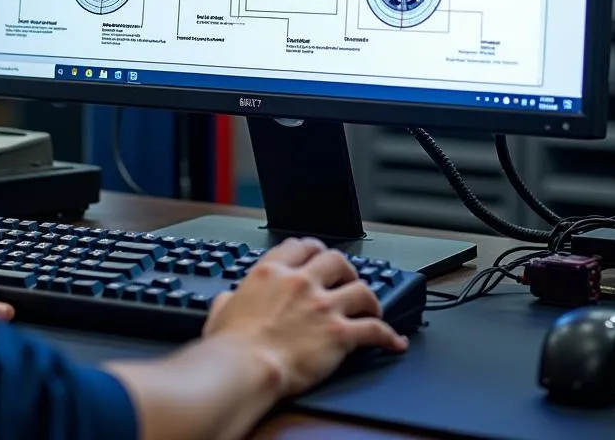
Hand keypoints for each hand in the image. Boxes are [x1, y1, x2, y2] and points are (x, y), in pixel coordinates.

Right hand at [203, 236, 407, 396]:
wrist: (244, 368)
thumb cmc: (230, 346)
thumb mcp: (221, 312)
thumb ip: (229, 300)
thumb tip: (226, 300)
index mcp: (271, 272)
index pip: (300, 246)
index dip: (313, 249)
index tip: (317, 255)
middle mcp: (300, 282)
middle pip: (335, 259)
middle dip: (345, 268)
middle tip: (347, 277)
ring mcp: (323, 306)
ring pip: (362, 288)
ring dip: (370, 298)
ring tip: (373, 306)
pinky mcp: (339, 334)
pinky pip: (374, 330)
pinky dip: (388, 335)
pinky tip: (394, 341)